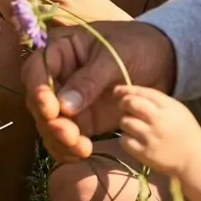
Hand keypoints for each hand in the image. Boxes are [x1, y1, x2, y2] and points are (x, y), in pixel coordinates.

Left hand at [0, 0, 130, 26]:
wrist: (113, 35)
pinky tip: (8, 7)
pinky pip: (22, 30)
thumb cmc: (93, 4)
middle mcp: (55, 14)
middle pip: (18, 3)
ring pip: (16, 18)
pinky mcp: (47, 43)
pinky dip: (12, 17)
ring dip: (3, 4)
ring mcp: (49, 31)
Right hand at [23, 21, 175, 162]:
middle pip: (38, 101)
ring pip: (49, 122)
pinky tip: (80, 154)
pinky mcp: (81, 119)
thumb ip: (90, 80)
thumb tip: (64, 107)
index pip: (36, 70)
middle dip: (50, 121)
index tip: (51, 109)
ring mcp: (67, 99)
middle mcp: (57, 75)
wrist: (164, 61)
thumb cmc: (137, 46)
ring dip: (59, 139)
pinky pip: (65, 136)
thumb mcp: (115, 57)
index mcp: (60, 50)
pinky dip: (68, 148)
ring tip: (82, 149)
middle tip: (70, 135)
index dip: (38, 91)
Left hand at [114, 85, 200, 178]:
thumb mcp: (176, 110)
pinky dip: (126, 138)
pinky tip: (135, 139)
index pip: (143, 93)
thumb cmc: (184, 131)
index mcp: (170, 108)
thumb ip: (154, 99)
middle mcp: (160, 121)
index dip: (127, 90)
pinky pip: (124, 140)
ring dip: (125, 122)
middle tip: (125, 109)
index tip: (118, 91)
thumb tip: (124, 91)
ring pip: (124, 121)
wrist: (194, 159)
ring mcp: (151, 138)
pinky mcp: (145, 153)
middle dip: (123, 103)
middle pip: (131, 104)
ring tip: (135, 126)